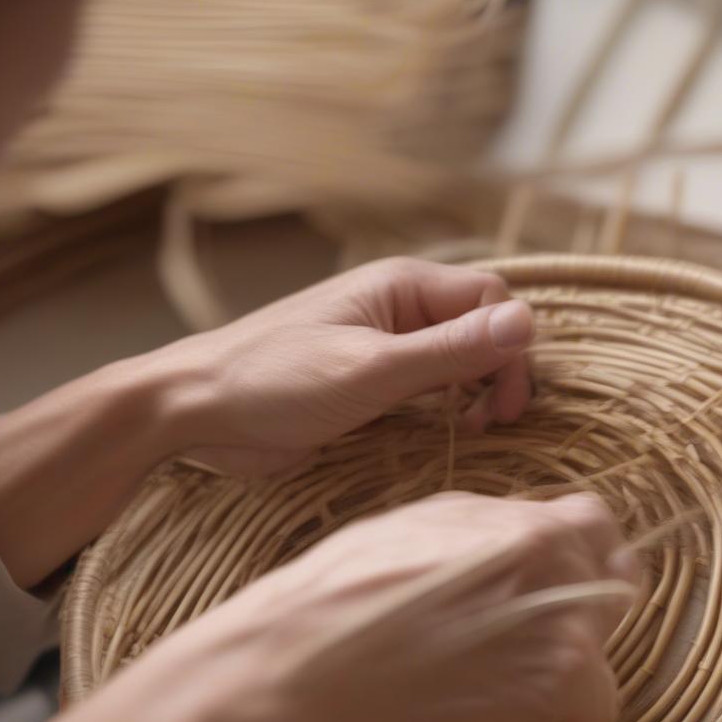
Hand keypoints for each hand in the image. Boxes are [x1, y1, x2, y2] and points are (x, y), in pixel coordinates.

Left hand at [149, 257, 534, 475]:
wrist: (194, 410)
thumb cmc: (275, 381)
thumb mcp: (371, 368)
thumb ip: (448, 350)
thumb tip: (526, 323)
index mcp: (401, 287)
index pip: (490, 300)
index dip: (511, 348)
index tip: (506, 406)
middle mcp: (396, 312)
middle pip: (476, 330)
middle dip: (496, 371)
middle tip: (491, 423)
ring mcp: (378, 349)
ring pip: (451, 362)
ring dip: (471, 392)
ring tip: (470, 430)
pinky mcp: (362, 387)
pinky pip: (420, 390)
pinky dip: (441, 410)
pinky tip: (441, 434)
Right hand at [155, 491, 639, 721]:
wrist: (316, 654)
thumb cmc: (359, 575)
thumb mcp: (437, 515)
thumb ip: (508, 520)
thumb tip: (547, 529)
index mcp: (538, 530)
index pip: (600, 524)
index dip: (573, 537)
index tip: (552, 555)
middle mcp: (564, 585)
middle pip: (611, 581)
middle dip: (576, 585)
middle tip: (519, 604)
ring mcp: (561, 649)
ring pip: (602, 639)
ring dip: (568, 640)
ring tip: (503, 645)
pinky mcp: (545, 702)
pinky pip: (594, 697)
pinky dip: (566, 694)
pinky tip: (514, 682)